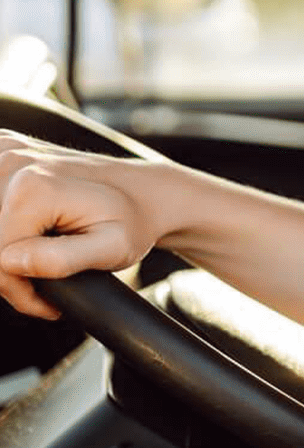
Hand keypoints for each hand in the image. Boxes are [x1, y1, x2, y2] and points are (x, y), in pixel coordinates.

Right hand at [0, 132, 163, 318]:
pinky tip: (31, 228)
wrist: (145, 191)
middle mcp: (12, 162)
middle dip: (10, 270)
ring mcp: (6, 152)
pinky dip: (4, 224)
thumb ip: (60, 260)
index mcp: (31, 187)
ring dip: (6, 247)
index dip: (19, 287)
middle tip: (48, 276)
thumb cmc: (132, 221)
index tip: (50, 297)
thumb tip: (8, 262)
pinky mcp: (4, 151)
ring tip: (44, 252)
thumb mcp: (112, 248)